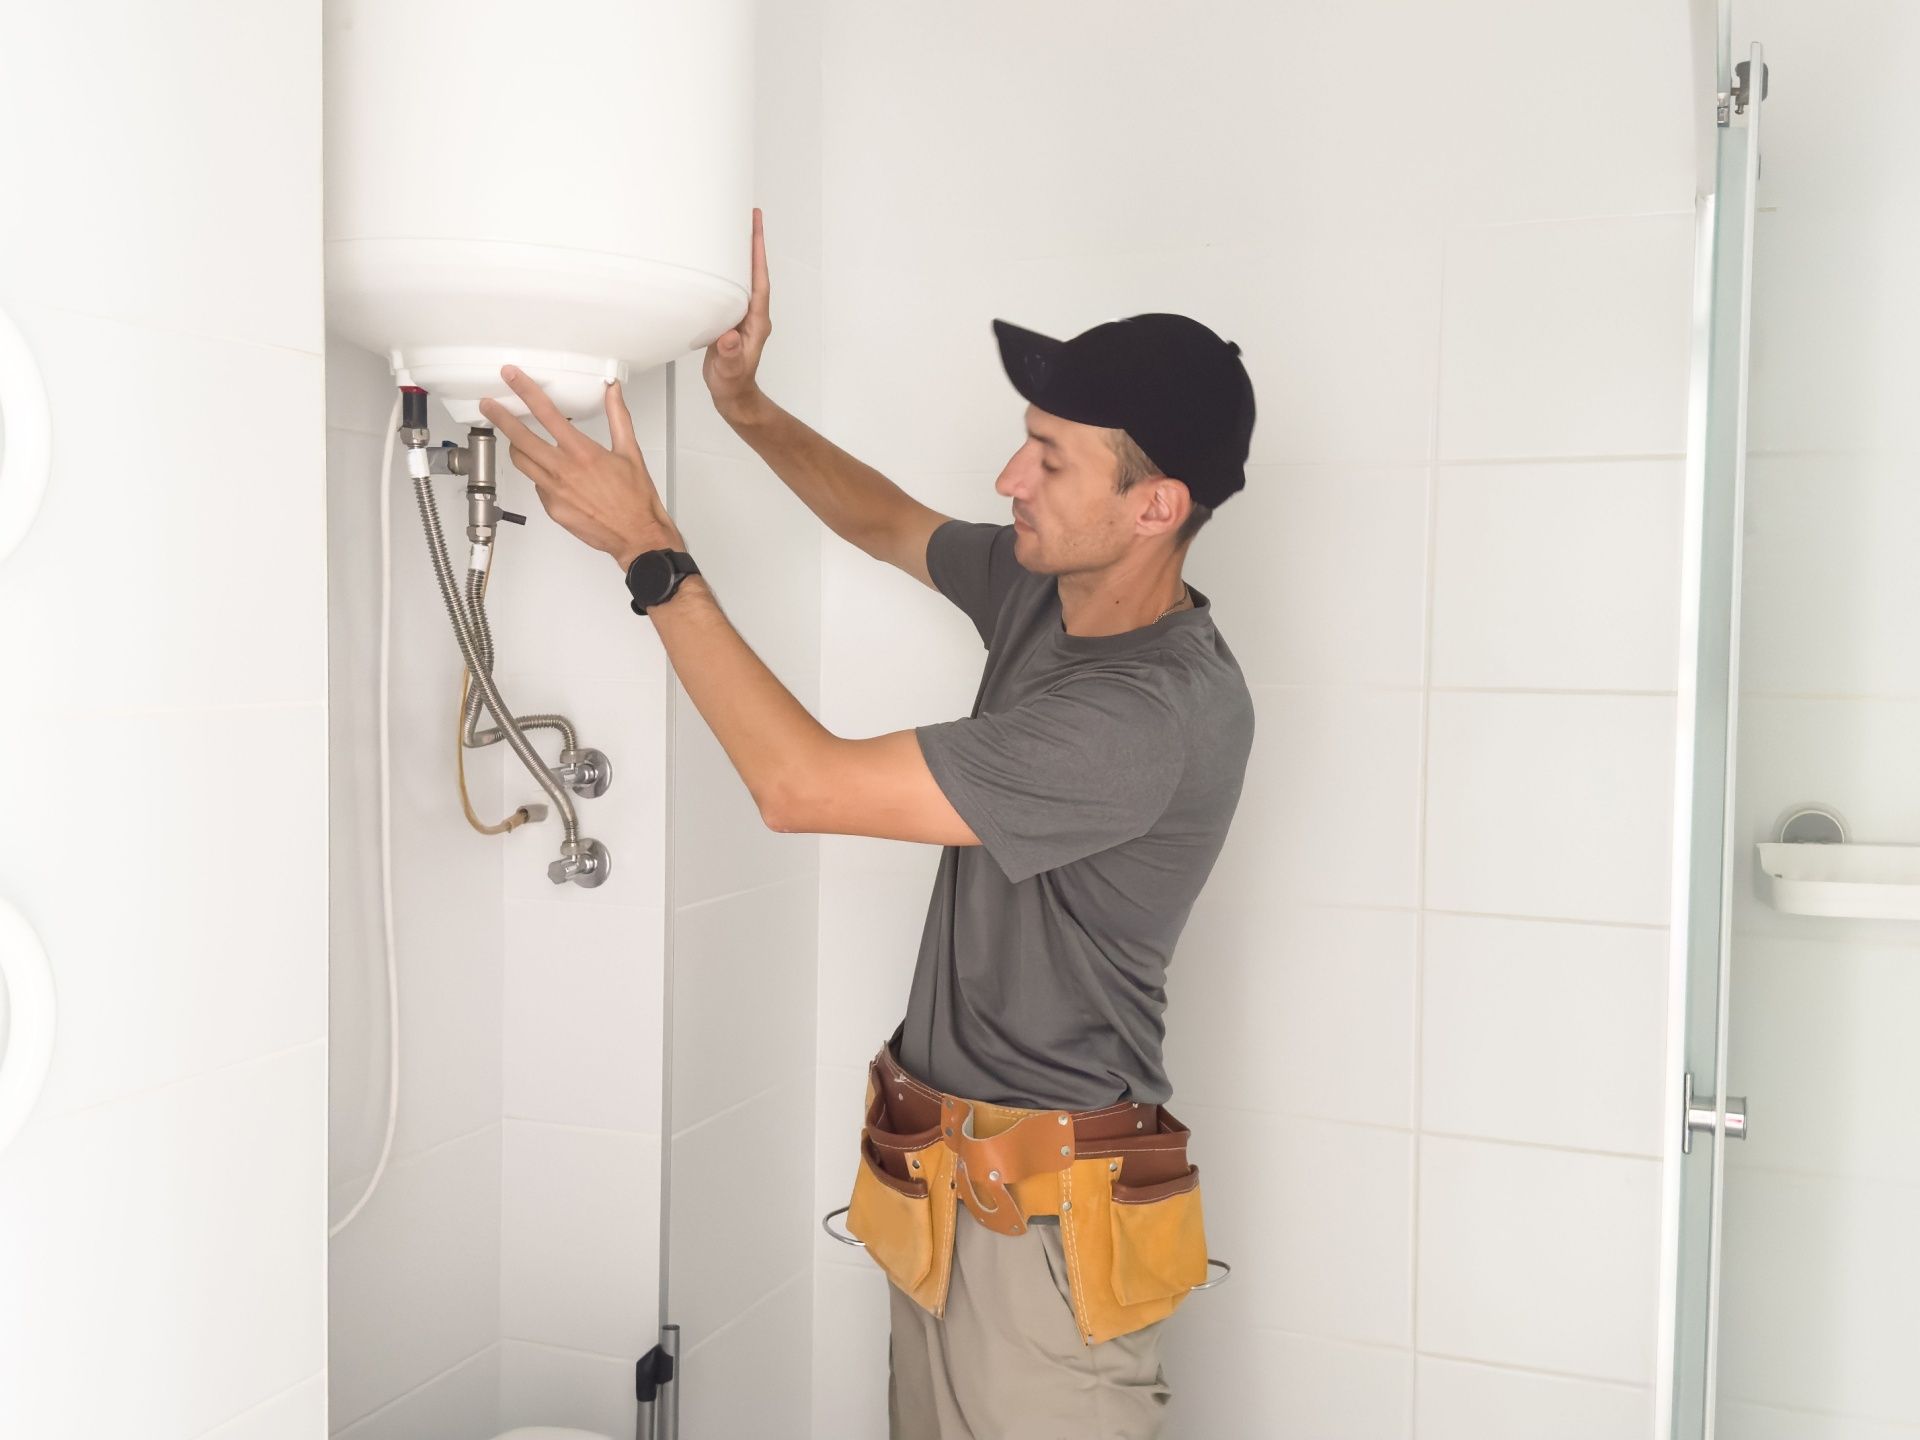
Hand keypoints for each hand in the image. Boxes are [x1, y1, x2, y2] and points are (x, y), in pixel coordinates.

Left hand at [478, 366, 683, 569]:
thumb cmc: (636, 499)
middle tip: (489, 405)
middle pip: (520, 438)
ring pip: (522, 462)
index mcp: (583, 452)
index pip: (546, 413)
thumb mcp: (630, 452)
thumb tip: (613, 391)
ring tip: (516, 438)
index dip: (525, 391)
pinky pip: (537, 485)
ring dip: (515, 446)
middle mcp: (564, 471)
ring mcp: (554, 492)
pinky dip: (540, 475)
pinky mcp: (552, 509)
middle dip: (500, 418)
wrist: (637, 535)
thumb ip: (618, 417)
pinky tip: (552, 474)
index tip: (511, 378)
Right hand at [702, 207, 771, 423]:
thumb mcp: (729, 370)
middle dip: (752, 244)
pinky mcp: (732, 319)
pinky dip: (728, 271)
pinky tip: (717, 261)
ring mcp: (744, 316)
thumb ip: (730, 355)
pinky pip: (732, 288)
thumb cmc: (733, 383)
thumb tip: (730, 336)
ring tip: (734, 230)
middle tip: (748, 217)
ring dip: (741, 255)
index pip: (759, 280)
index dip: (757, 253)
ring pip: (745, 278)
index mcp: (756, 321)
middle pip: (755, 272)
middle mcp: (753, 314)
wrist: (732, 394)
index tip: (755, 227)